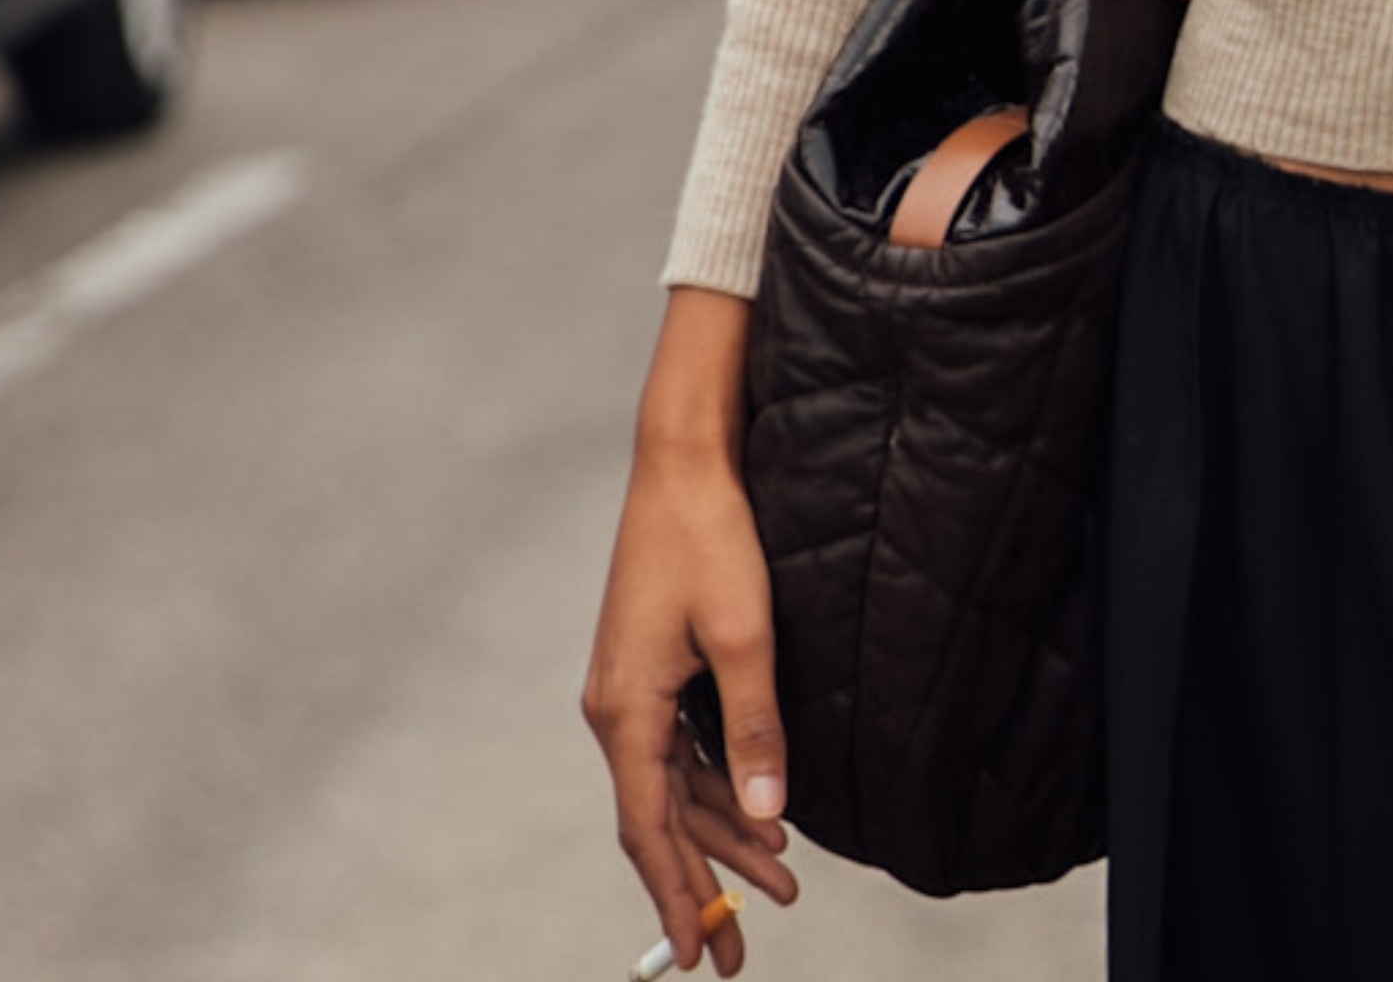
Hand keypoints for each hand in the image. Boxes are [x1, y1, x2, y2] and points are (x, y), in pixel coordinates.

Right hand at [584, 292, 799, 974]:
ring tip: (776, 885)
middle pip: (659, 819)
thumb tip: (770, 812)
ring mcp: (631, 690)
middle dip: (701, 884)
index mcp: (626, 711)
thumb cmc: (710, 536)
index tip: (694, 955)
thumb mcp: (744, 631)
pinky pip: (681, 749)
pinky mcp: (652, 668)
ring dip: (720, 836)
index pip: (649, 829)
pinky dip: (716, 785)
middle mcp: (617, 710)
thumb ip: (756, 723)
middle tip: (737, 952)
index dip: (675, 894)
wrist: (683, 460)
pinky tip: (755, 810)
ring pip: (674, 786)